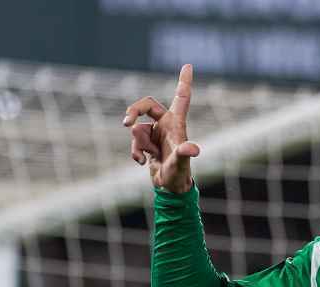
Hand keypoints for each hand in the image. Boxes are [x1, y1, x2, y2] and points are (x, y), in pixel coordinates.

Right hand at [123, 63, 200, 192]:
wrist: (170, 188)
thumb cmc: (179, 174)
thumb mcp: (180, 164)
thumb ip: (184, 154)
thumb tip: (193, 149)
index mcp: (177, 123)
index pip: (181, 97)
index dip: (184, 81)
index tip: (188, 65)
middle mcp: (166, 125)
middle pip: (145, 106)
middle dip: (133, 111)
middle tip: (126, 123)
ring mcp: (156, 133)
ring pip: (137, 130)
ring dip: (138, 145)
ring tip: (149, 158)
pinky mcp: (147, 143)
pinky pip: (134, 142)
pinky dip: (135, 153)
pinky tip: (143, 162)